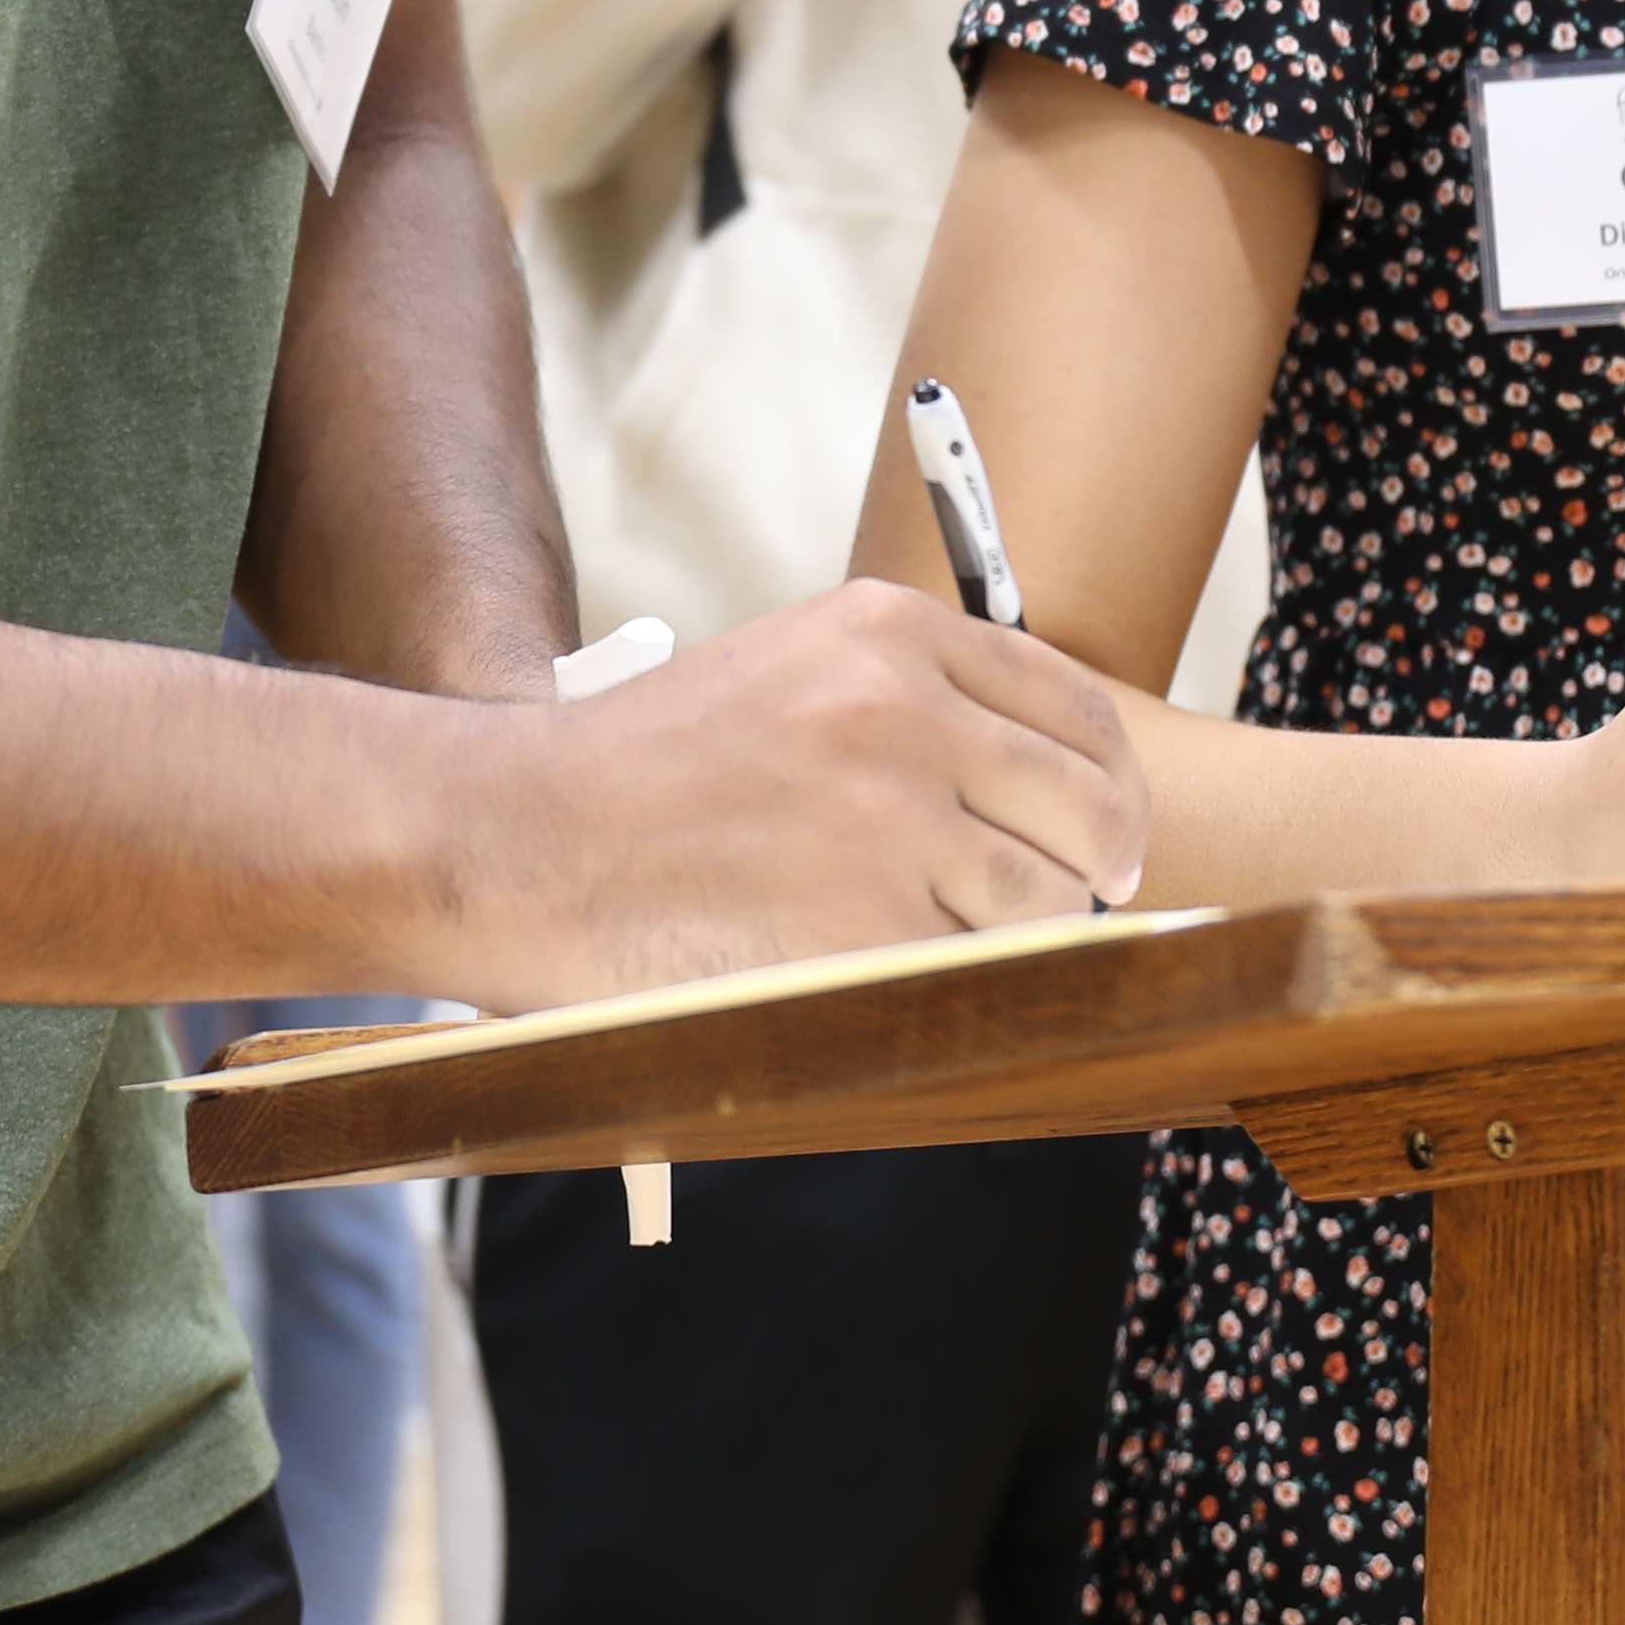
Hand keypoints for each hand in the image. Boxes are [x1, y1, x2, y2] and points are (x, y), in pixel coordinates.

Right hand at [459, 580, 1146, 1009]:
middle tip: (1078, 906)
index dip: (1108, 784)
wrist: (516, 839)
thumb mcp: (785, 674)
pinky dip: (951, 993)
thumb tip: (1035, 783)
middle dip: (1094, 869)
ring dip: (1019, 942)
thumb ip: (909, 702)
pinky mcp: (866, 927)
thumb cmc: (637, 774)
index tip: (1108, 833)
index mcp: (889, 631)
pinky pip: (970, 975)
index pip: (1076, 706)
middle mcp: (906, 709)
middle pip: (1087, 806)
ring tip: (948, 949)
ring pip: (1044, 902)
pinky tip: (892, 983)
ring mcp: (892, 820)